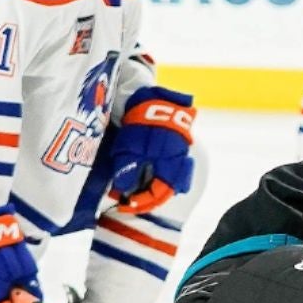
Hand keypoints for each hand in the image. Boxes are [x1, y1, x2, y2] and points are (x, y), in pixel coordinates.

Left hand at [108, 87, 196, 216]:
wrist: (152, 99)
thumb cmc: (140, 124)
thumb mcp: (128, 148)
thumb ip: (127, 171)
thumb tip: (122, 190)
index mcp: (168, 165)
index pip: (158, 193)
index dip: (141, 202)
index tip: (124, 204)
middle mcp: (179, 162)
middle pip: (168, 190)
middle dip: (150, 199)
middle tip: (132, 203)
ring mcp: (180, 153)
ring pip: (174, 180)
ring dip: (158, 189)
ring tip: (141, 194)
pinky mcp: (178, 145)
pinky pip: (175, 168)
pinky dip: (164, 177)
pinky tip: (152, 177)